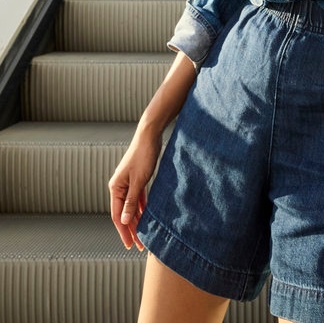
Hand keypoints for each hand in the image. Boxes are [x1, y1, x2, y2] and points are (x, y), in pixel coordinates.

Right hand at [109, 126, 161, 250]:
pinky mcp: (137, 178)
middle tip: (139, 246)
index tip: (129, 245)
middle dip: (131, 229)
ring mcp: (128, 183)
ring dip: (137, 220)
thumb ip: (131, 201)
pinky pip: (138, 198)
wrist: (149, 134)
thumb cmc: (143, 155)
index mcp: (115, 188)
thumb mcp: (139, 180)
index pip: (118, 216)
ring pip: (131, 206)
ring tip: (143, 235)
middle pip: (124, 213)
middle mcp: (119, 186)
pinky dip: (141, 208)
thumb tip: (125, 221)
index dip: (124, 232)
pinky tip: (146, 217)